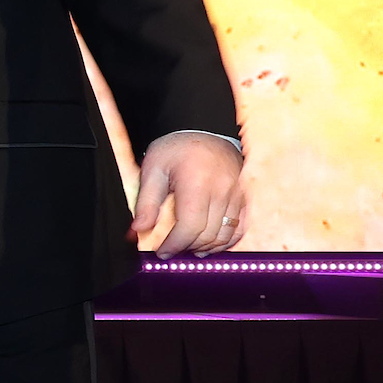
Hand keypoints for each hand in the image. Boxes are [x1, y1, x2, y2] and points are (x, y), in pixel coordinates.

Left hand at [131, 131, 245, 255]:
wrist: (204, 130)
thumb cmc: (175, 149)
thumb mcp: (153, 169)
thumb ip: (146, 202)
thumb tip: (138, 230)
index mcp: (197, 182)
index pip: (190, 226)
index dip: (175, 245)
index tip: (162, 252)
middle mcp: (223, 189)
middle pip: (208, 234)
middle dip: (188, 247)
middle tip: (171, 250)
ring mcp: (238, 194)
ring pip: (226, 234)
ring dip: (207, 247)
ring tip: (189, 248)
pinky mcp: (245, 197)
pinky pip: (241, 227)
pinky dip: (226, 241)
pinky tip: (210, 244)